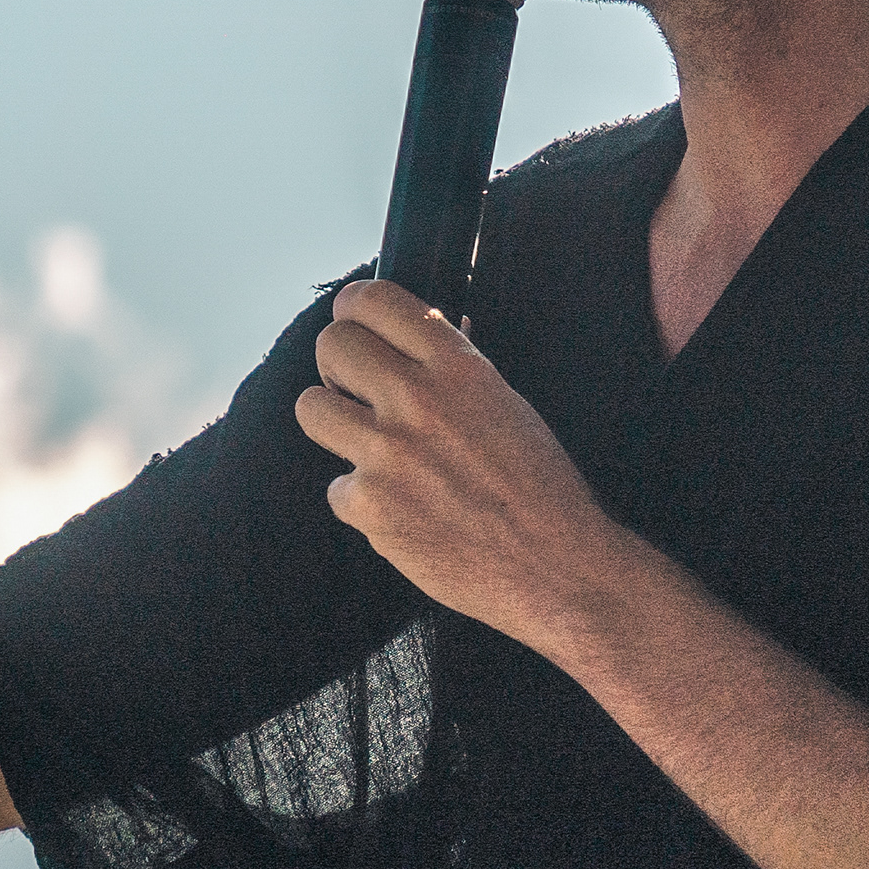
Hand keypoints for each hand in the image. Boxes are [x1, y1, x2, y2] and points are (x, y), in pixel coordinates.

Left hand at [292, 277, 650, 656]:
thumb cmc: (543, 489)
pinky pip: (337, 488)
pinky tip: (400, 512)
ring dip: (334, 423)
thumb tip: (439, 326)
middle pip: (332, 344)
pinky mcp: (370, 507)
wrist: (556, 568)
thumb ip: (461, 367)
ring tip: (367, 446)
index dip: (354, 307)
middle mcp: (417, 400)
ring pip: (312, 408)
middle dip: (338, 365)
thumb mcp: (509, 405)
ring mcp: (387, 453)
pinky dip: (362, 502)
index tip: (354, 322)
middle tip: (357, 390)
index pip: (374, 301)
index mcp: (457, 367)